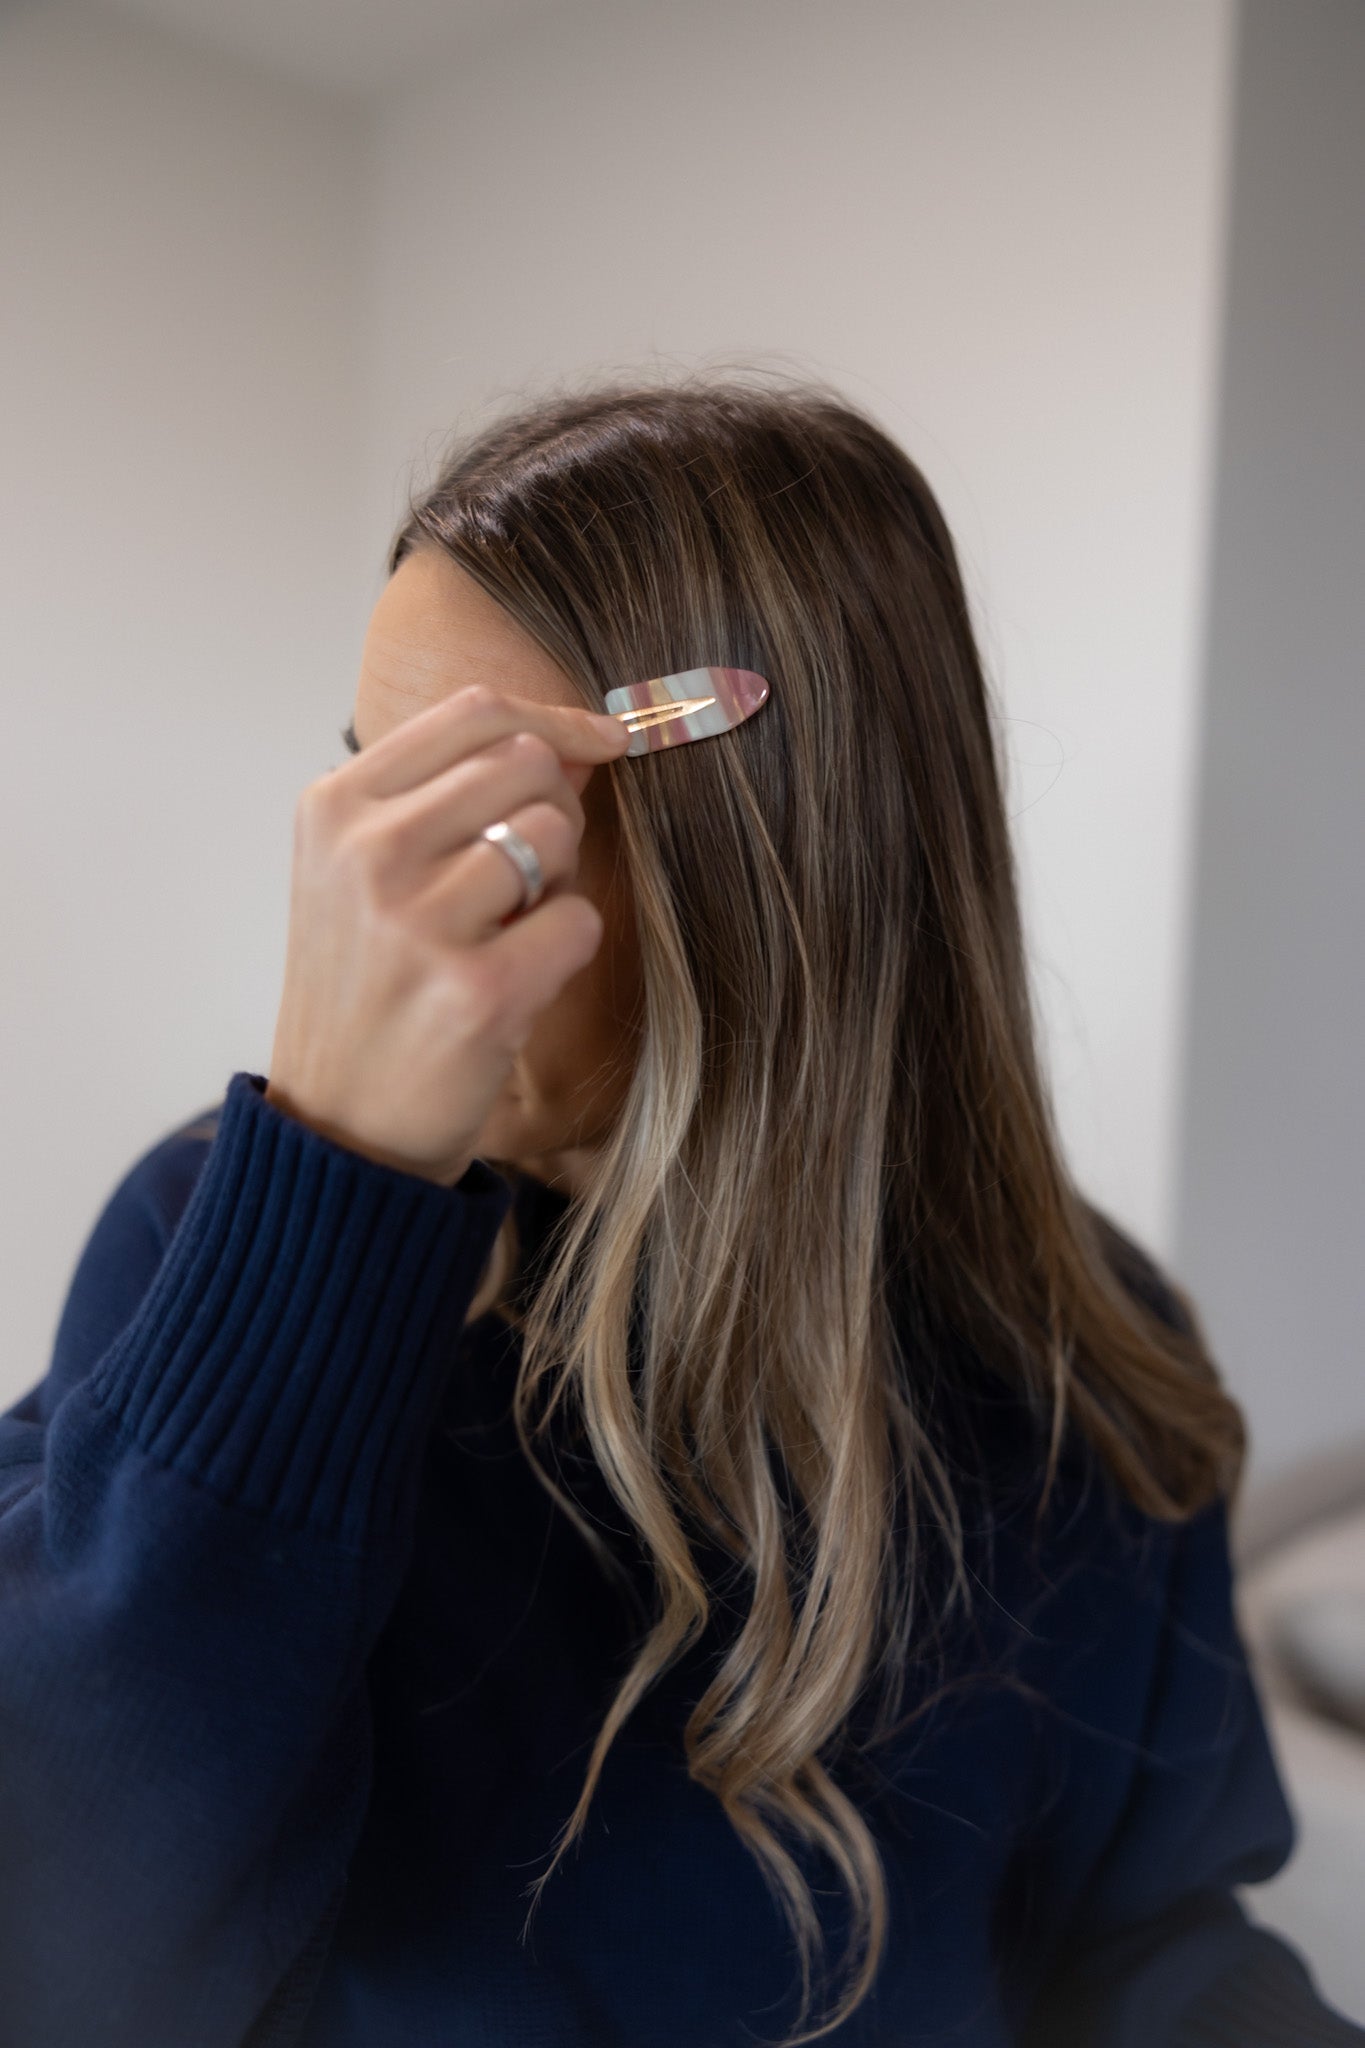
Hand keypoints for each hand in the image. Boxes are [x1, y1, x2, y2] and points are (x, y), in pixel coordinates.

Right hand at [264, 682, 631, 1185]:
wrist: (337, 1130)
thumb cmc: (367, 992)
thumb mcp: (366, 874)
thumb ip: (453, 797)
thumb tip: (581, 740)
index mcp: (334, 808)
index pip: (474, 714)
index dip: (557, 722)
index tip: (604, 742)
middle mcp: (368, 852)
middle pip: (529, 765)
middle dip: (553, 814)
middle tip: (520, 883)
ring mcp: (418, 921)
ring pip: (558, 835)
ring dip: (556, 884)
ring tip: (503, 935)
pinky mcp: (477, 990)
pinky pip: (579, 919)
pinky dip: (565, 948)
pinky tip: (514, 983)